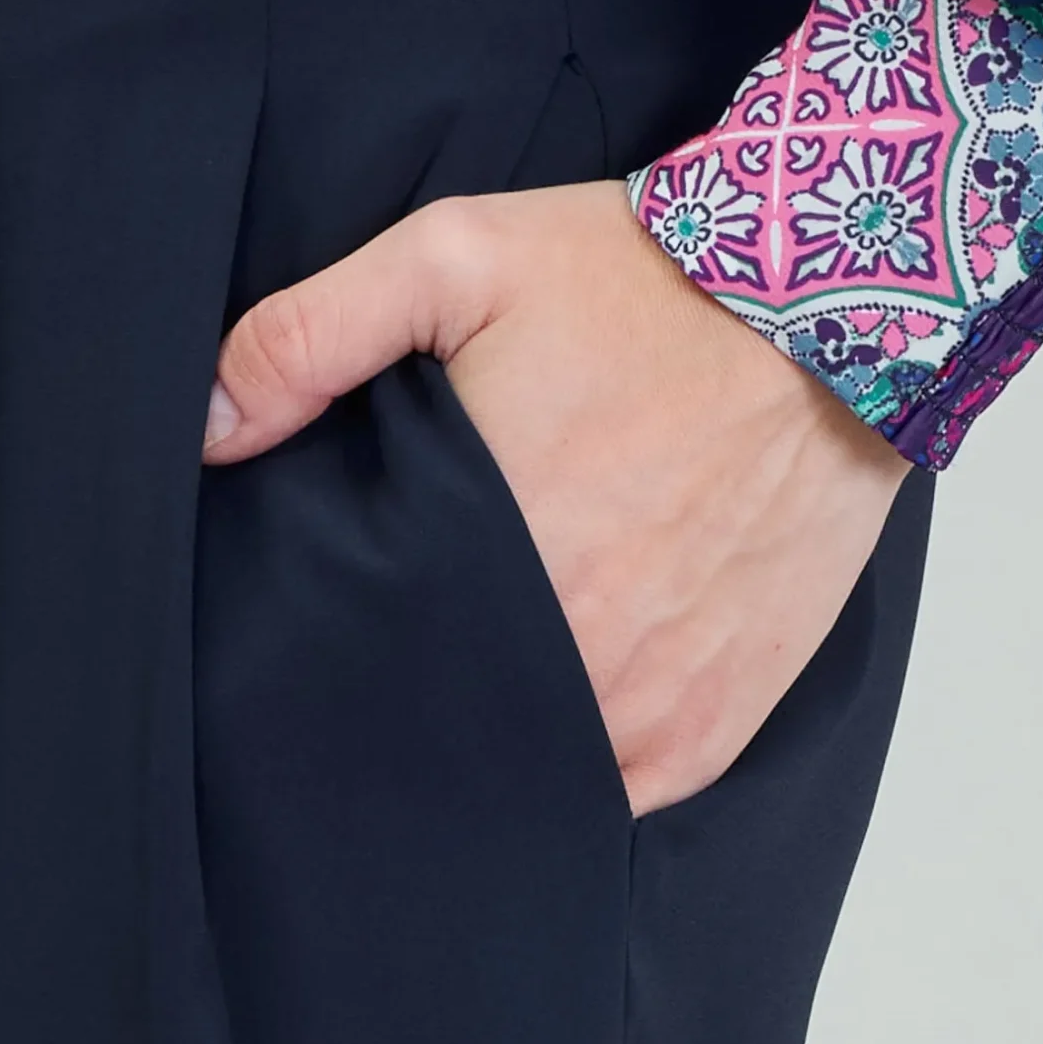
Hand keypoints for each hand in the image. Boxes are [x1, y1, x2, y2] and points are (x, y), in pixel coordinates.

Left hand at [202, 181, 908, 815]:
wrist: (837, 303)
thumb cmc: (642, 278)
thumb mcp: (455, 257)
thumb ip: (311, 333)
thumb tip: (205, 427)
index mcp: (501, 550)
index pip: (371, 662)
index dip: (336, 653)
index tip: (327, 627)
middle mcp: (583, 647)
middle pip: (453, 724)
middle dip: (415, 695)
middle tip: (402, 641)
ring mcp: (661, 696)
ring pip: (537, 769)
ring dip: (501, 737)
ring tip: (474, 675)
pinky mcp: (723, 714)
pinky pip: (629, 786)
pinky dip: (589, 758)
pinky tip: (559, 701)